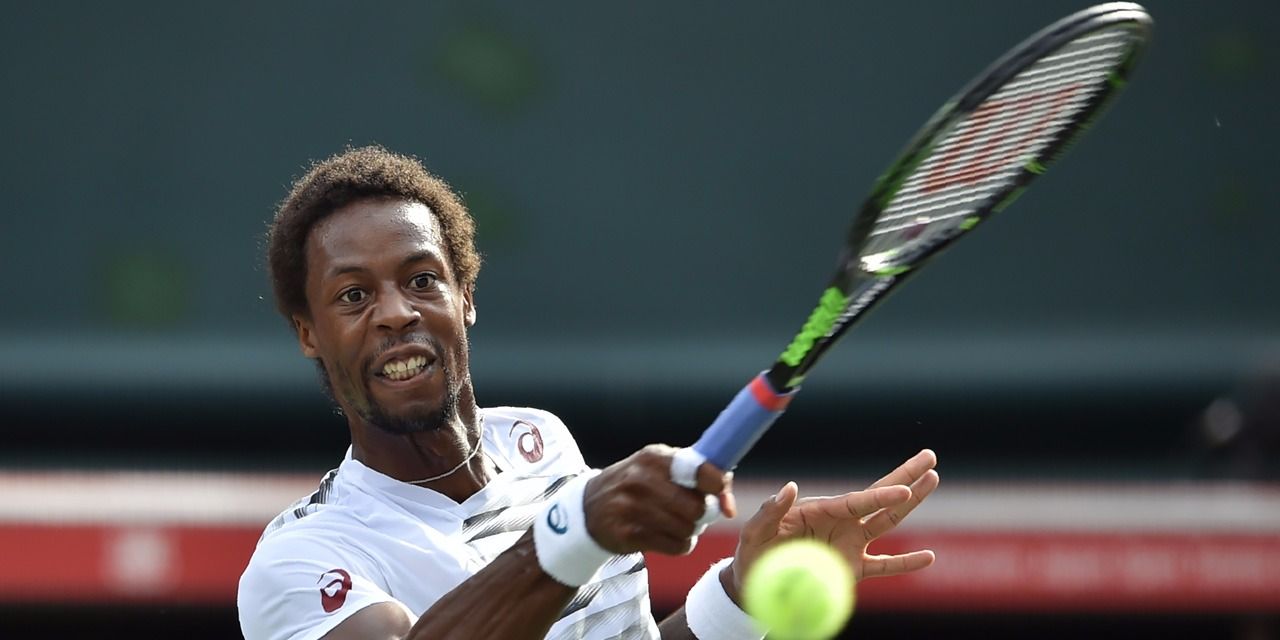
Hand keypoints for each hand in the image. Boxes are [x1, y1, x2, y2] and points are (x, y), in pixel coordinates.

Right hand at [583, 445, 735, 555]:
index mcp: (654, 458)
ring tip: (677, 523)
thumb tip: (729, 505)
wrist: (588, 508)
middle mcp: (641, 480)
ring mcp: (631, 509)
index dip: (717, 484)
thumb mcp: (660, 467)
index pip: (698, 469)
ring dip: (690, 530)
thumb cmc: (638, 484)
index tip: (721, 491)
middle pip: (697, 508)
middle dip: (703, 514)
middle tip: (695, 512)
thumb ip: (698, 475)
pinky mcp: (627, 535)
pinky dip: (680, 544)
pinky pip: (676, 546)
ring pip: (688, 529)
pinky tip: (667, 535)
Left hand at [722, 449, 939, 602]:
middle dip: (905, 477)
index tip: (904, 487)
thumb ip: (772, 511)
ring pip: (888, 522)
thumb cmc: (755, 552)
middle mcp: (841, 523)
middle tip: (930, 456)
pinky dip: (906, 563)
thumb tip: (790, 486)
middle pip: (880, 498)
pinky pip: (884, 566)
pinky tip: (928, 557)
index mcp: (821, 511)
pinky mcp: (853, 569)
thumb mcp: (756, 532)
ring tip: (933, 480)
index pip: (857, 501)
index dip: (882, 495)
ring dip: (911, 504)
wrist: (757, 583)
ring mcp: (850, 545)